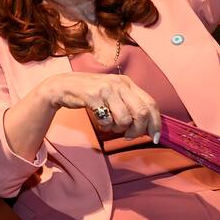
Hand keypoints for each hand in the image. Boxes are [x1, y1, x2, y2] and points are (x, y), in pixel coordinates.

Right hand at [42, 72, 160, 140]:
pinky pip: (107, 119)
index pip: (150, 103)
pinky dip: (105, 126)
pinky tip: (100, 121)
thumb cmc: (90, 93)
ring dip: (118, 129)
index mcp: (128, 83)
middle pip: (141, 112)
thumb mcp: (113, 93)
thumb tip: (147, 125)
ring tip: (110, 126)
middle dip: (138, 130)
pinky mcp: (93, 96)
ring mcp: (106, 89)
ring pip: (124, 119)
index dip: (156, 123)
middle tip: (129, 136)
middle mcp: (119, 83)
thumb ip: (129, 104)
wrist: (63, 86)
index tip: (155, 137)